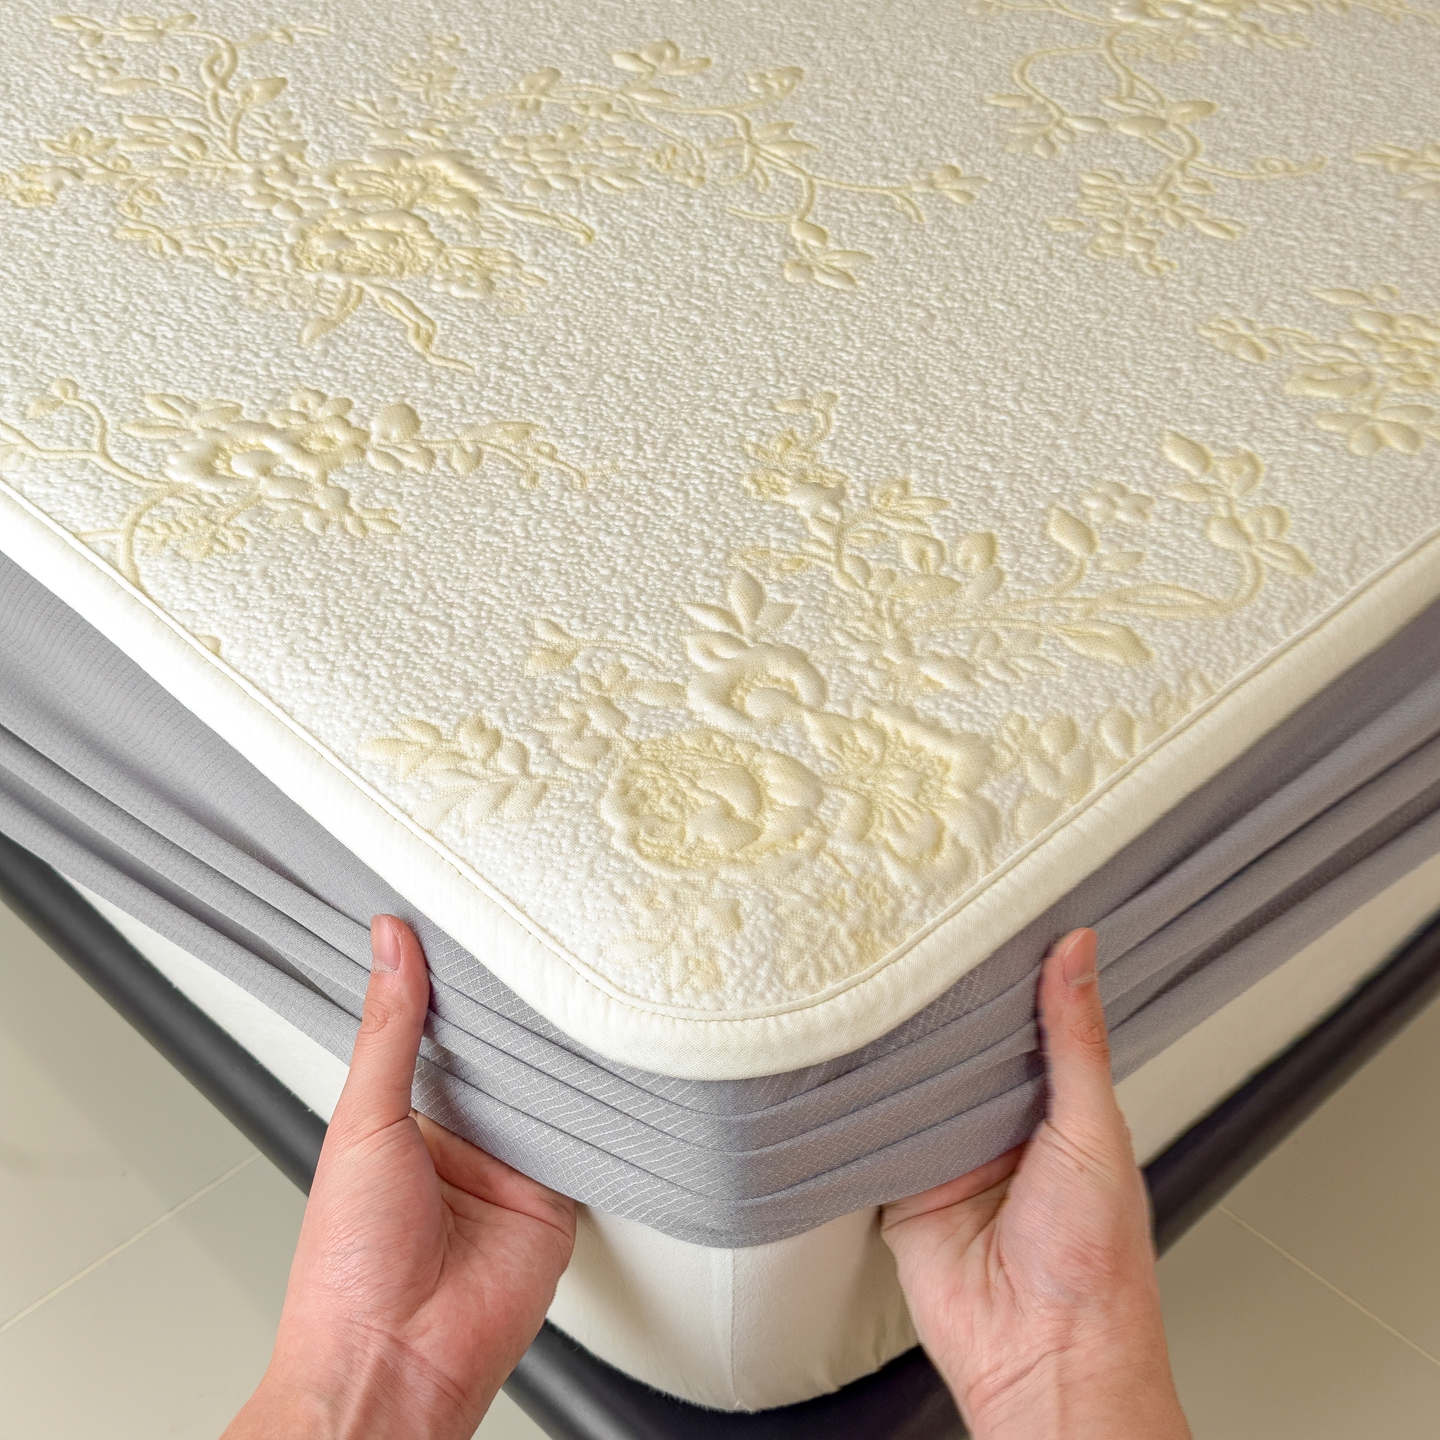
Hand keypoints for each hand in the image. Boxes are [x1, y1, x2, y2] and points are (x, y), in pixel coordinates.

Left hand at [225, 916, 575, 1439]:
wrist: (392, 1364)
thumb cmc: (346, 1269)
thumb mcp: (361, 1122)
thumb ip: (387, 1032)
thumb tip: (387, 946)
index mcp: (404, 1119)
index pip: (439, 1031)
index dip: (453, 982)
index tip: (470, 919)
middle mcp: (461, 1141)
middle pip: (500, 1057)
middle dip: (515, 1013)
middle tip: (538, 940)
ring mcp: (511, 1170)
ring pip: (545, 1091)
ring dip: (555, 1055)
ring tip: (576, 984)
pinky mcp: (556, 1201)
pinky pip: (585, 1142)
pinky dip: (595, 1110)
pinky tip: (604, 1061)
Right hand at [882, 929, 1189, 1439]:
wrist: (1045, 1359)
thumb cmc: (1097, 1267)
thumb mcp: (1094, 1131)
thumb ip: (1076, 1043)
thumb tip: (1080, 954)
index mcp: (1057, 1111)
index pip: (1025, 1025)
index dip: (1008, 977)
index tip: (988, 919)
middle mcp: (1000, 1130)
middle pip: (961, 1051)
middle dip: (943, 1011)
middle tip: (915, 944)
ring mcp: (948, 1159)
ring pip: (914, 1085)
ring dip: (900, 1055)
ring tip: (877, 989)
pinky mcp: (901, 1190)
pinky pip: (873, 1136)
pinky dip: (859, 1109)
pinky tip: (848, 1064)